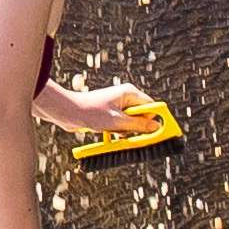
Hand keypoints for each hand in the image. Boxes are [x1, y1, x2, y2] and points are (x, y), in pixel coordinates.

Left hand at [47, 80, 162, 137]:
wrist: (67, 112)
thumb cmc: (90, 112)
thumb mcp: (117, 121)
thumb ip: (138, 125)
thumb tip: (156, 127)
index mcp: (130, 93)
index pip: (152, 107)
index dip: (156, 120)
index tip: (161, 133)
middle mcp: (125, 97)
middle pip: (142, 116)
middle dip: (138, 128)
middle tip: (131, 135)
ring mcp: (118, 106)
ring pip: (132, 123)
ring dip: (126, 132)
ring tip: (115, 132)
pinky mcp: (110, 114)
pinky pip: (121, 125)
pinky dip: (118, 132)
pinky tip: (110, 133)